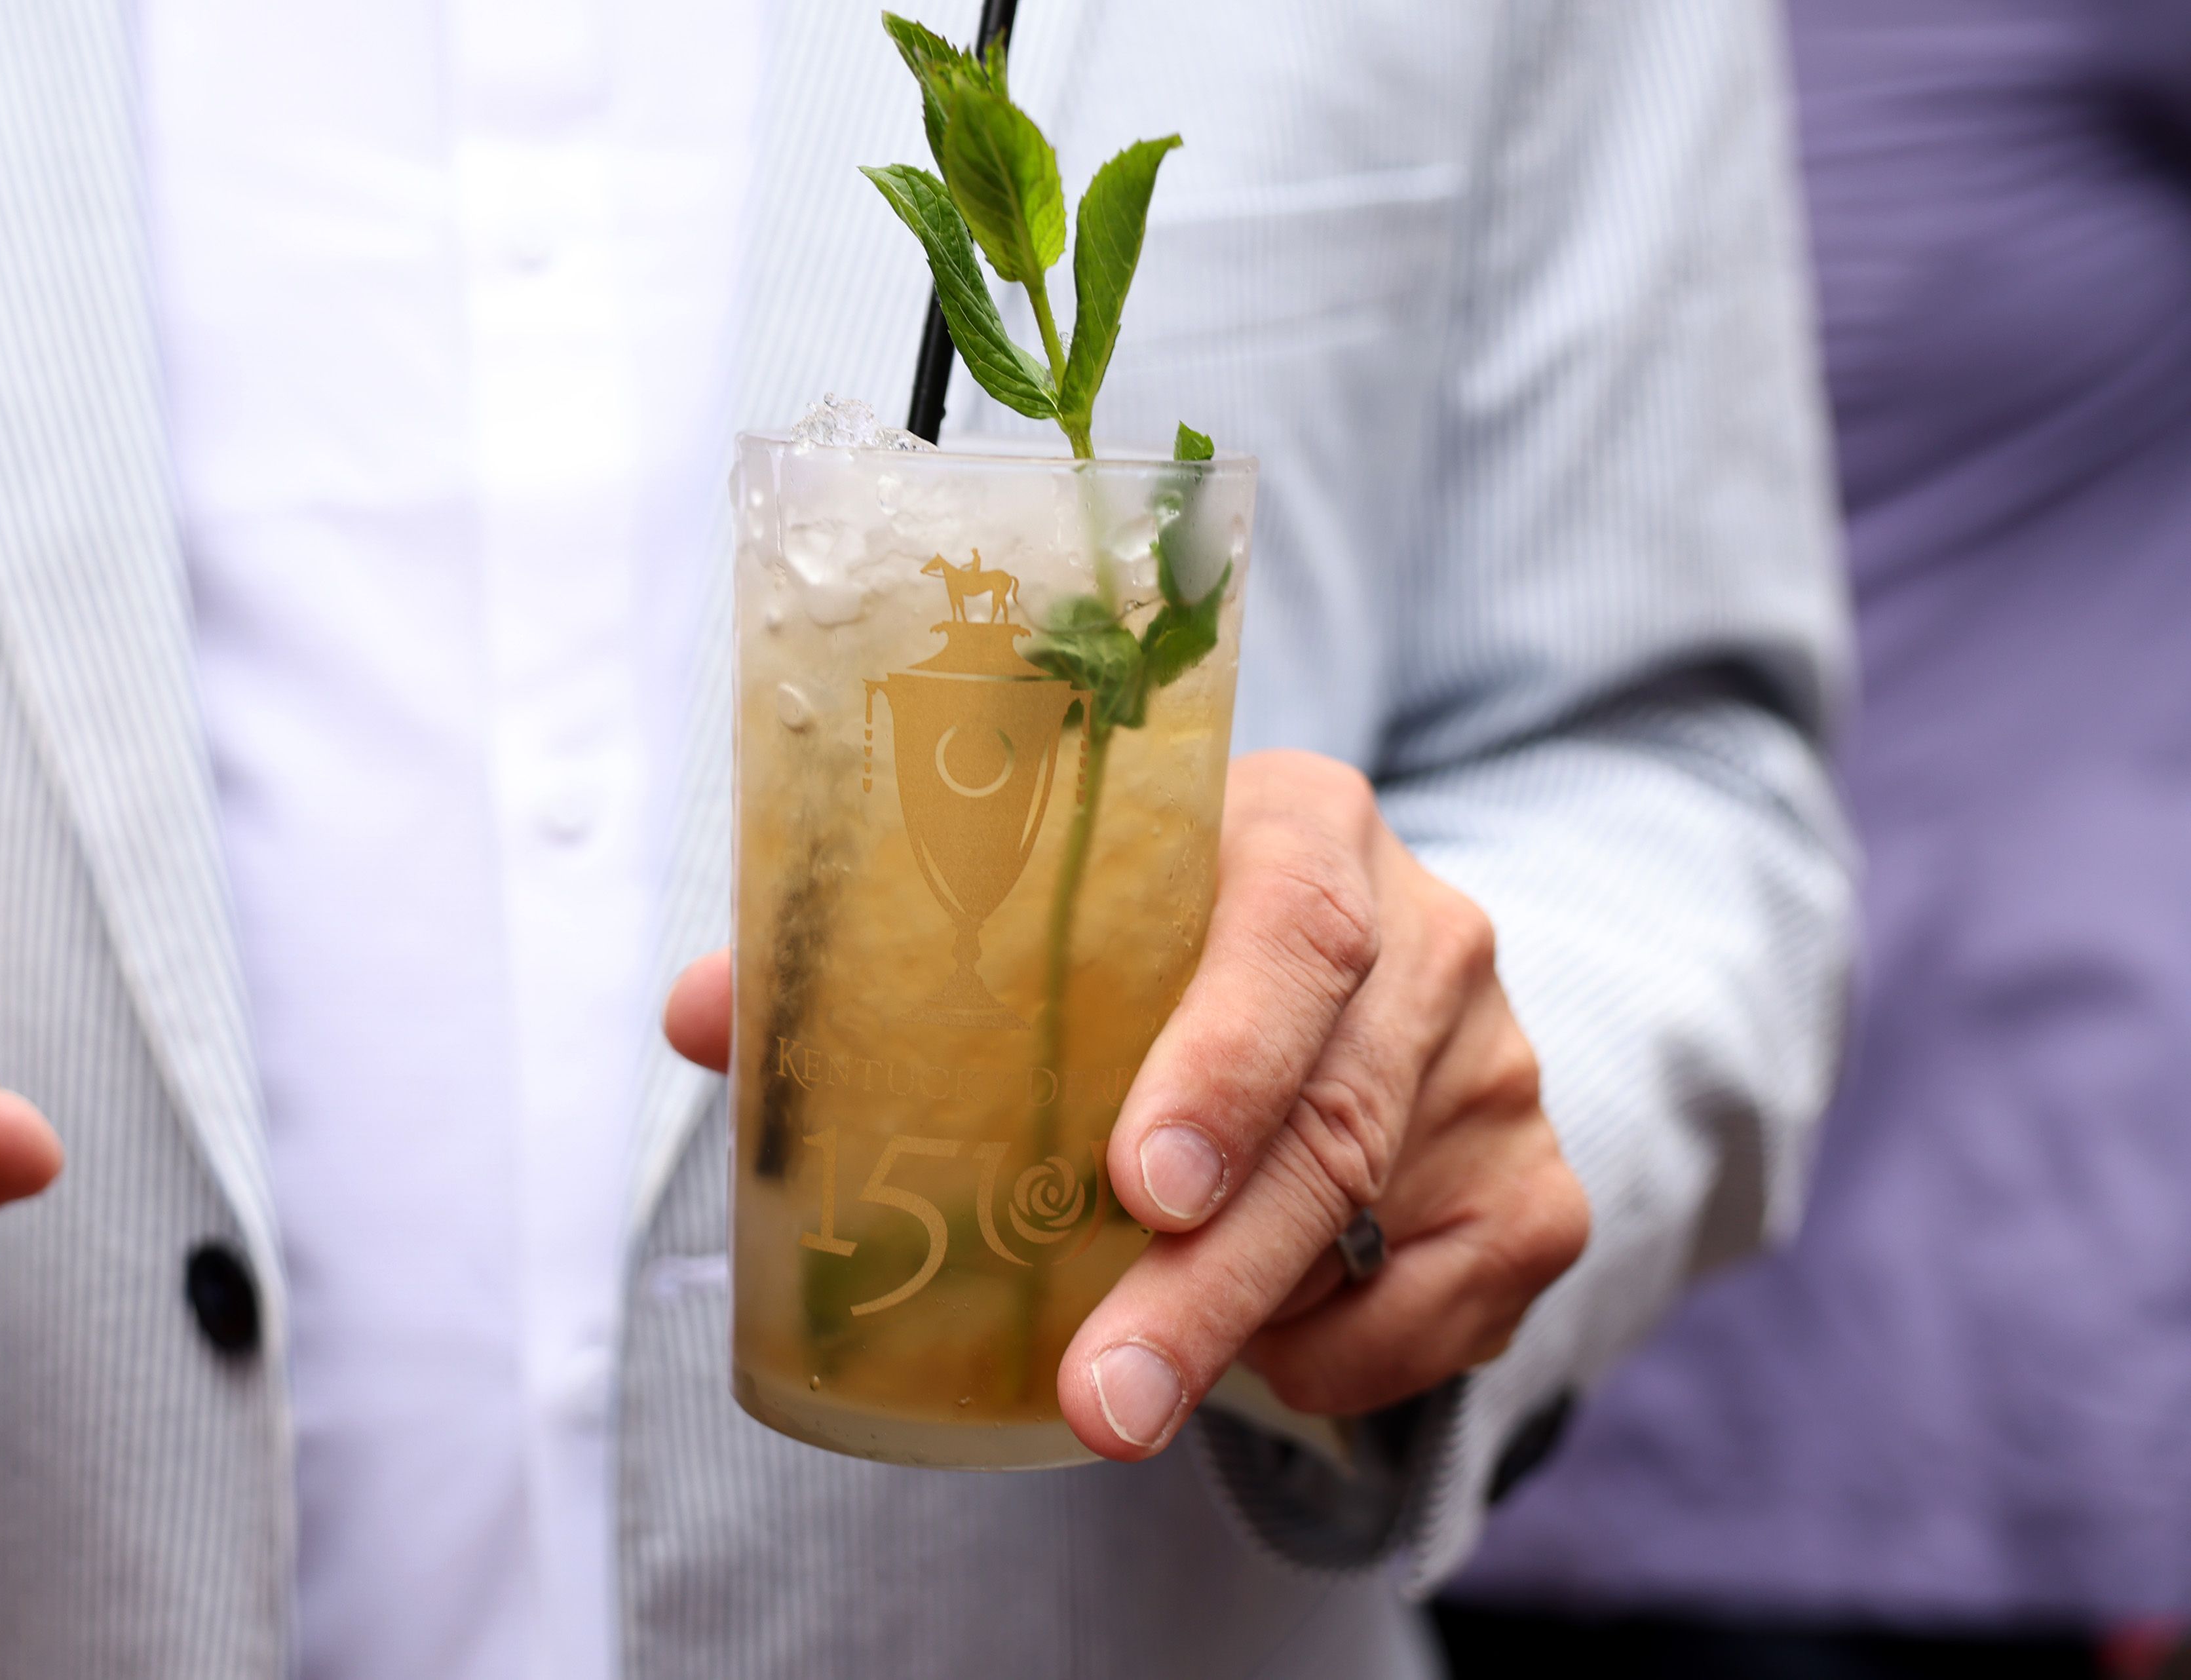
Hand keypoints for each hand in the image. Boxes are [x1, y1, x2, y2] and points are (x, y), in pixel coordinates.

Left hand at [662, 749, 1587, 1461]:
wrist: (1351, 993)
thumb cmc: (1153, 954)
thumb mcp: (1047, 926)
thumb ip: (878, 967)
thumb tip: (704, 1015)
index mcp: (1300, 827)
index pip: (1289, 921)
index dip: (1220, 1052)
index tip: (1137, 1174)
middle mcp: (1423, 928)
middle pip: (1326, 1105)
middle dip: (1202, 1265)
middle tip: (1101, 1381)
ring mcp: (1492, 1058)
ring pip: (1375, 1211)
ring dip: (1243, 1326)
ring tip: (1119, 1407)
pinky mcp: (1531, 1179)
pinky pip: (1450, 1297)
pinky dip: (1346, 1352)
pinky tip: (1259, 1360)